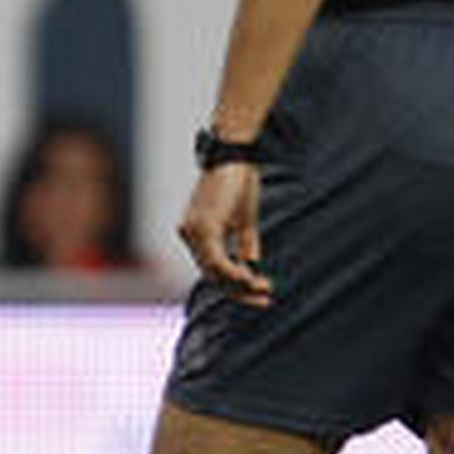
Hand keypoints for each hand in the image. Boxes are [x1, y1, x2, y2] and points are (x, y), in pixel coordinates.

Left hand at [178, 160, 274, 305]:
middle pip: (212, 276)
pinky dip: (234, 273)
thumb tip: (251, 268)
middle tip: (265, 298)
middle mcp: (188, 234)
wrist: (234, 155)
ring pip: (214, 273)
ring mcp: (192, 232)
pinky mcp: (203, 227)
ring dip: (241, 285)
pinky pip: (217, 261)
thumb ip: (245, 246)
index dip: (235, 284)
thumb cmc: (240, 182)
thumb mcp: (244, 221)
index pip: (212, 268)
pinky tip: (251, 279)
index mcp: (194, 232)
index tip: (260, 292)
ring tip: (264, 289)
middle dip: (240, 291)